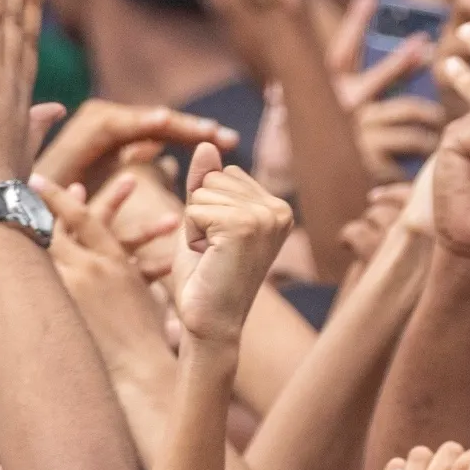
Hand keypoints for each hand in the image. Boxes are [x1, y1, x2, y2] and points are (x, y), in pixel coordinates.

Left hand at [174, 154, 291, 345]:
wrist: (209, 325)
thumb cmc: (205, 278)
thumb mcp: (202, 222)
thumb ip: (204, 183)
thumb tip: (207, 144)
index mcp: (277, 208)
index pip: (223, 174)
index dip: (206, 209)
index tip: (219, 244)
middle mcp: (278, 210)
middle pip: (212, 178)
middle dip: (199, 215)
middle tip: (213, 253)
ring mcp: (264, 217)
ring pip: (201, 193)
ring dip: (194, 227)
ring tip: (211, 257)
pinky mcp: (244, 226)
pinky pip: (195, 209)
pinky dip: (191, 236)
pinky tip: (208, 259)